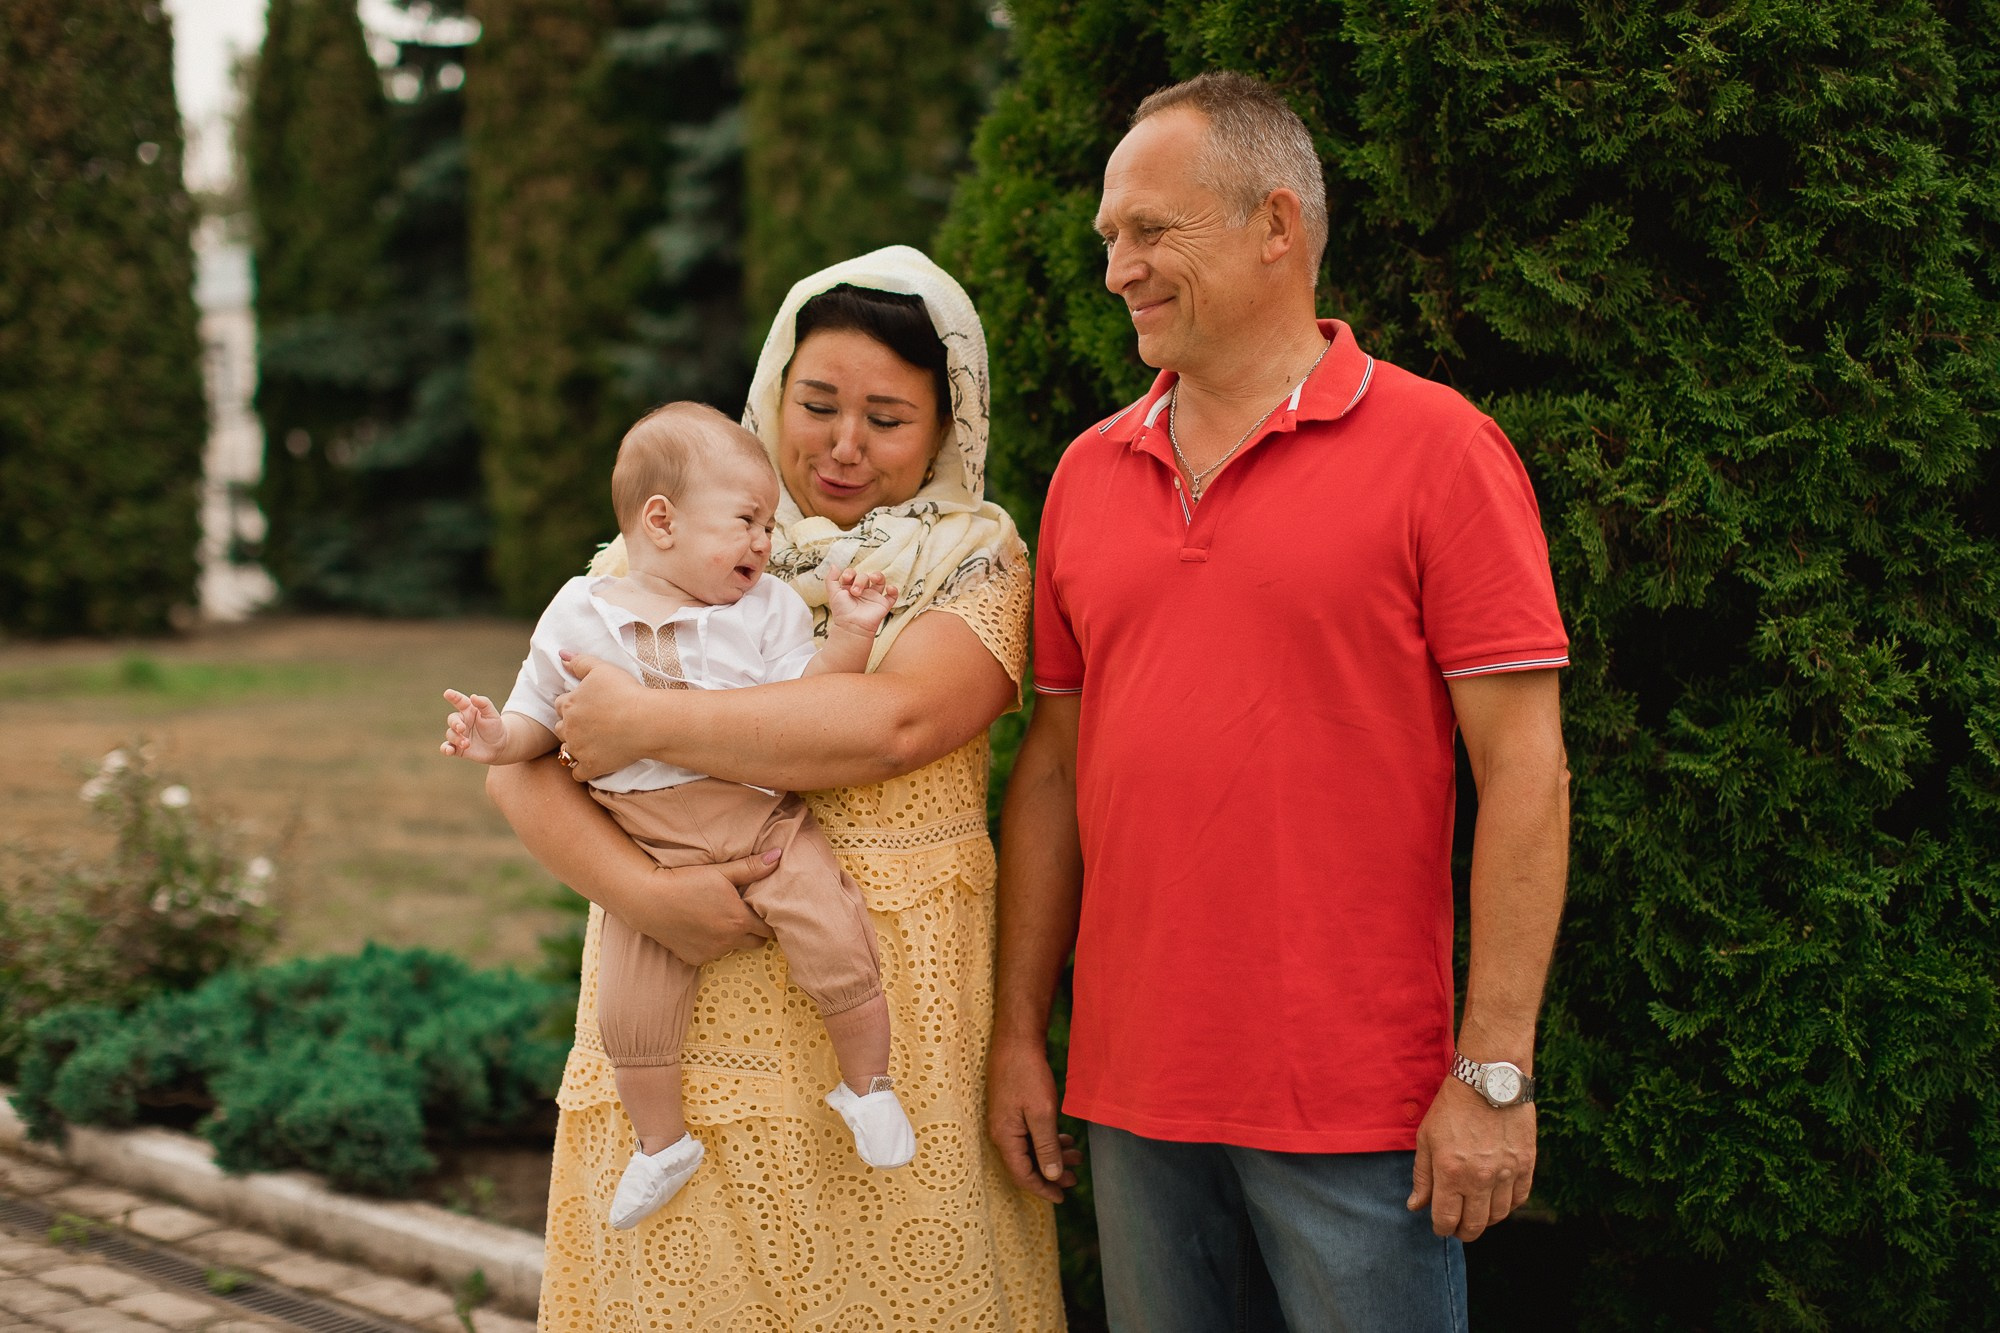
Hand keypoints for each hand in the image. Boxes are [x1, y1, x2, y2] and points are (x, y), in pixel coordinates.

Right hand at [440, 689, 508, 763]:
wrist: (499, 746)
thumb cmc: (495, 727)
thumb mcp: (492, 714)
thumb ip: (484, 703)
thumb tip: (473, 696)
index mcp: (469, 710)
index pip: (459, 701)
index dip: (453, 696)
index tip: (447, 693)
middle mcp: (461, 721)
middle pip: (452, 719)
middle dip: (455, 723)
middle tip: (462, 728)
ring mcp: (458, 734)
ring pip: (450, 734)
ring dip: (456, 738)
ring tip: (467, 743)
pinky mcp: (457, 747)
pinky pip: (446, 747)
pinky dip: (445, 749)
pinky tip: (449, 750)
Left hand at [552, 653, 655, 778]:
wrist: (646, 721)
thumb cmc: (626, 692)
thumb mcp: (602, 669)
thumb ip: (579, 662)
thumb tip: (561, 656)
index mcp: (569, 704)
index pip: (560, 704)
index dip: (573, 704)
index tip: (587, 705)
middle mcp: (569, 727)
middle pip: (560, 727)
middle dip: (571, 726)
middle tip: (590, 724)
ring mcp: (579, 749)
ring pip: (566, 751)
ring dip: (575, 747)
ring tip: (592, 743)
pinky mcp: (591, 766)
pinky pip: (578, 773)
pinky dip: (584, 769)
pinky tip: (595, 762)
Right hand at [629, 851, 780, 966]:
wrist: (648, 899)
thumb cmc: (686, 881)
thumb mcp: (721, 871)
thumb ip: (752, 867)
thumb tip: (779, 855)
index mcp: (740, 920)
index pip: (768, 928)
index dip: (767, 918)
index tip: (760, 909)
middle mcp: (729, 941)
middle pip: (756, 942)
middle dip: (754, 930)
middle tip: (743, 914)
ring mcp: (711, 953)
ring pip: (733, 948)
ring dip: (732, 937)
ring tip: (718, 917)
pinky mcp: (694, 959)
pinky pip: (712, 954)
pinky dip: (711, 944)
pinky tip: (699, 927)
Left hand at [827, 567, 897, 637]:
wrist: (852, 626)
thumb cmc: (841, 611)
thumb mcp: (833, 593)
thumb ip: (831, 578)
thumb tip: (834, 564)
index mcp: (850, 587)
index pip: (853, 574)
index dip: (850, 573)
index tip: (847, 578)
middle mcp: (863, 590)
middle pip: (865, 576)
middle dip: (860, 580)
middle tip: (855, 592)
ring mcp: (874, 597)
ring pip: (880, 581)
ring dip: (878, 576)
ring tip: (873, 578)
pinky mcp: (883, 604)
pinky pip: (892, 595)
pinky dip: (894, 590)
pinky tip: (889, 588)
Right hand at [987, 1034, 1080, 1201]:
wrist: (1015, 1040)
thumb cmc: (1027, 1074)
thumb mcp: (1041, 1114)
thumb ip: (1046, 1147)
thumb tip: (1050, 1177)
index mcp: (1005, 1137)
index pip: (1023, 1175)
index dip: (1043, 1189)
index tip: (1063, 1198)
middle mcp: (1002, 1133)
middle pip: (1026, 1165)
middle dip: (1051, 1174)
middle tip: (1076, 1179)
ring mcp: (1006, 1121)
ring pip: (1030, 1149)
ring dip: (1053, 1155)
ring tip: (1076, 1156)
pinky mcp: (1012, 1110)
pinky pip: (1029, 1134)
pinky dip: (1048, 1140)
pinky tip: (1065, 1138)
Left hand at [1406, 1076, 1535, 1240]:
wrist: (1488, 1080)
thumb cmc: (1452, 1108)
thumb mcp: (1426, 1138)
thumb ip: (1422, 1176)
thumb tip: (1416, 1206)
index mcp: (1450, 1173)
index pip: (1446, 1219)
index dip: (1441, 1228)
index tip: (1440, 1226)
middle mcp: (1479, 1178)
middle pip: (1474, 1225)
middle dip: (1463, 1231)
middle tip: (1459, 1227)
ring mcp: (1505, 1173)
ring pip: (1498, 1216)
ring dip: (1486, 1220)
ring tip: (1477, 1213)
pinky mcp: (1525, 1164)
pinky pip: (1519, 1199)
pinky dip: (1508, 1205)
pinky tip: (1498, 1200)